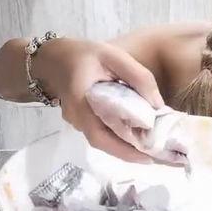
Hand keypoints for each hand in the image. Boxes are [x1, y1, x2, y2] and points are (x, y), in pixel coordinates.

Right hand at [40, 38, 163, 162]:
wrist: (53, 58)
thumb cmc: (83, 55)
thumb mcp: (113, 56)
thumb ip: (137, 76)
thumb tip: (158, 104)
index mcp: (81, 103)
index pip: (101, 135)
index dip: (123, 149)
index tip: (147, 156)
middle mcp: (77, 118)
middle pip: (103, 143)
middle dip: (129, 153)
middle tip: (156, 156)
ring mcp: (77, 122)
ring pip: (102, 140)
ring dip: (124, 147)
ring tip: (149, 147)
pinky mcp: (81, 120)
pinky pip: (100, 132)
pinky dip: (117, 137)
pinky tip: (135, 134)